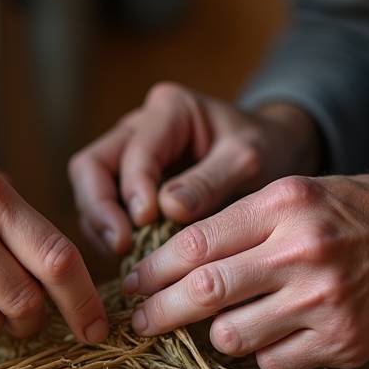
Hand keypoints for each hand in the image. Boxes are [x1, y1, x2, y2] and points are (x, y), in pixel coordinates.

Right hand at [68, 82, 323, 256]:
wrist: (277, 152)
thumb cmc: (266, 148)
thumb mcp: (249, 160)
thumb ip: (211, 181)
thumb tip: (167, 208)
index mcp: (169, 109)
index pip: (132, 151)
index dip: (133, 189)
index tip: (146, 223)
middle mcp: (138, 128)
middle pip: (91, 167)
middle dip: (100, 209)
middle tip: (120, 247)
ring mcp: (129, 156)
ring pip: (91, 191)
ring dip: (102, 227)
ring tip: (127, 259)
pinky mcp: (130, 186)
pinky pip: (106, 211)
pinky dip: (113, 235)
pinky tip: (134, 259)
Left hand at [123, 162, 368, 368]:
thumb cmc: (368, 211)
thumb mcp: (304, 193)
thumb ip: (246, 223)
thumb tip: (179, 258)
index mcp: (282, 205)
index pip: (194, 242)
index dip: (152, 269)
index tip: (131, 284)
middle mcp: (298, 251)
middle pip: (202, 291)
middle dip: (158, 312)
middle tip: (139, 323)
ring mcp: (322, 300)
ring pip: (232, 336)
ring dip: (215, 336)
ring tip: (218, 328)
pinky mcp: (344, 341)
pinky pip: (275, 362)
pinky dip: (263, 355)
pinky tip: (273, 339)